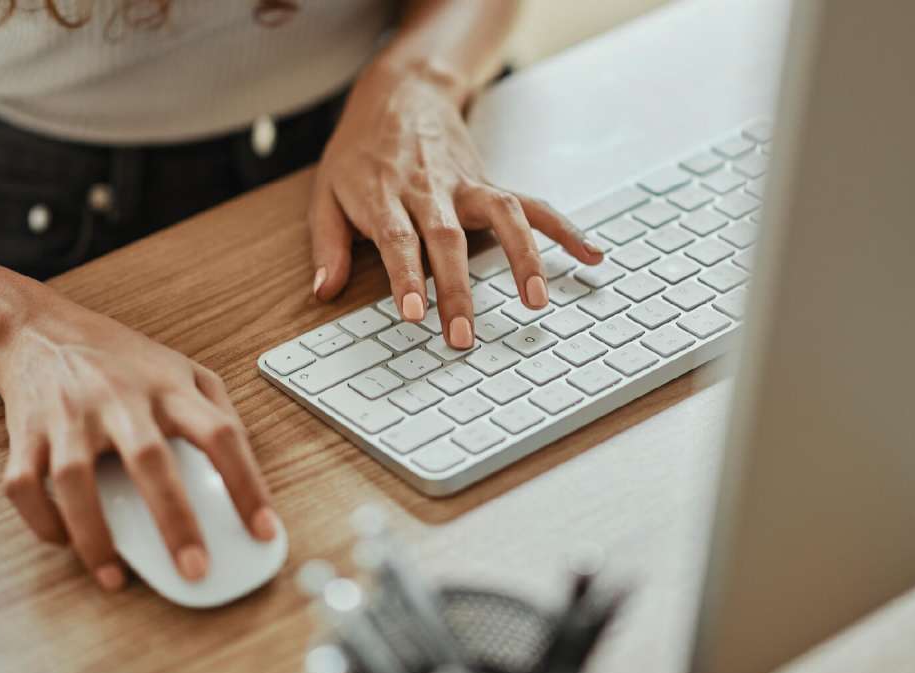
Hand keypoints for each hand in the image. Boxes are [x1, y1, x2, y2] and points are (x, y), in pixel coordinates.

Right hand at [0, 296, 274, 591]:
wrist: (38, 329)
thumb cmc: (120, 359)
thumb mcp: (182, 367)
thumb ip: (218, 410)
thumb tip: (246, 470)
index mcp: (169, 388)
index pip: (220, 435)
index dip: (247, 484)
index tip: (264, 531)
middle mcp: (119, 400)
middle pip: (150, 460)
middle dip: (175, 521)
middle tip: (195, 570)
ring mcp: (69, 416)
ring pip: (76, 480)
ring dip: (95, 536)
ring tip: (115, 578)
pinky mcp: (26, 433)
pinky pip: (25, 486)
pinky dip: (42, 521)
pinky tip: (66, 542)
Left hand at [309, 60, 603, 348]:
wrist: (400, 95)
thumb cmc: (360, 152)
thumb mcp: (326, 193)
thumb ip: (328, 245)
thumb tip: (324, 291)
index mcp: (385, 195)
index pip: (399, 240)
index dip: (408, 277)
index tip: (416, 314)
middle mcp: (431, 190)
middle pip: (448, 239)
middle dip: (457, 290)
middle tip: (464, 336)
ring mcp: (467, 185)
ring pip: (501, 216)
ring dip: (523, 258)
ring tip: (537, 301)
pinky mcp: (490, 184)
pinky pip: (532, 206)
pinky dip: (564, 229)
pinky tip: (590, 254)